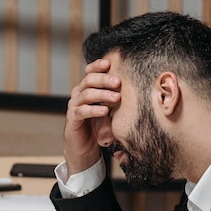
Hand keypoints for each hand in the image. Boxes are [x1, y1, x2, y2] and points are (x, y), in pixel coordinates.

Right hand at [63, 57, 119, 175]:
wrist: (86, 147)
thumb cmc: (99, 126)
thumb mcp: (111, 110)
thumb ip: (117, 99)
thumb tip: (138, 87)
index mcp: (87, 88)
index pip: (90, 72)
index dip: (98, 66)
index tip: (110, 63)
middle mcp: (79, 94)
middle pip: (88, 80)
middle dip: (104, 79)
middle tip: (118, 82)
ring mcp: (74, 106)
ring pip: (86, 94)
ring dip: (102, 94)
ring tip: (116, 98)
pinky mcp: (72, 119)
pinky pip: (82, 111)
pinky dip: (94, 110)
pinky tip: (104, 111)